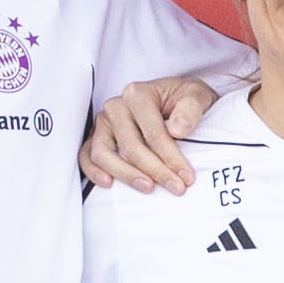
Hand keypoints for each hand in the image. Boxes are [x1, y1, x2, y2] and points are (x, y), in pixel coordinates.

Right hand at [81, 76, 221, 191]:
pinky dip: (93, 171)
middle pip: (130, 146)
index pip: (152, 132)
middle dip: (155, 170)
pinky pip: (86, 156)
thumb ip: (191, 108)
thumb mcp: (197, 95)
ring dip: (126, 175)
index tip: (187, 177)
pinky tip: (108, 183)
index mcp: (138, 94)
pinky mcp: (96, 137)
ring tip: (148, 188)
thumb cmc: (182, 99)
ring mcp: (103, 123)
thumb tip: (178, 129)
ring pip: (104, 153)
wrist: (173, 100)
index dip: (171, 157)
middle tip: (175, 188)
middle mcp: (116, 107)